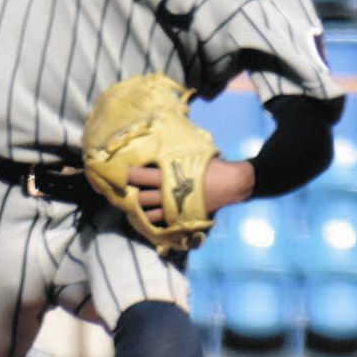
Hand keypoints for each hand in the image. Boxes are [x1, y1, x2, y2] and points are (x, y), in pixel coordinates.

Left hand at [126, 159, 254, 223]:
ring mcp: (173, 206)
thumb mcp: (192, 151)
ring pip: (147, 210)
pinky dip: (151, 218)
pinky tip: (146, 215)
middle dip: (132, 192)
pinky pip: (160, 221)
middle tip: (127, 188)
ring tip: (134, 202)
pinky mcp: (180, 216)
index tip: (125, 171)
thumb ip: (176, 150)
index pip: (140, 175)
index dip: (130, 174)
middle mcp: (167, 192)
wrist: (230, 183)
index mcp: (168, 174)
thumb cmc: (211, 164)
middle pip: (140, 195)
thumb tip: (165, 135)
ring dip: (139, 206)